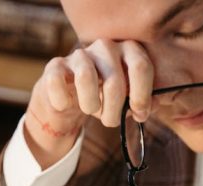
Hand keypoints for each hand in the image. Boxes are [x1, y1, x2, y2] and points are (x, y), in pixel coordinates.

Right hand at [24, 39, 154, 168]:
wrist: (71, 98)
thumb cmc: (105, 98)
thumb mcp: (127, 101)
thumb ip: (142, 103)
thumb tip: (147, 109)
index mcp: (128, 51)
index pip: (141, 67)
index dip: (142, 96)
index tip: (140, 115)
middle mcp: (105, 46)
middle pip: (115, 81)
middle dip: (114, 111)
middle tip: (111, 122)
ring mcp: (80, 54)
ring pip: (86, 79)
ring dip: (90, 105)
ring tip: (91, 111)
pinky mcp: (55, 65)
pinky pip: (57, 83)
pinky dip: (62, 101)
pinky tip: (65, 104)